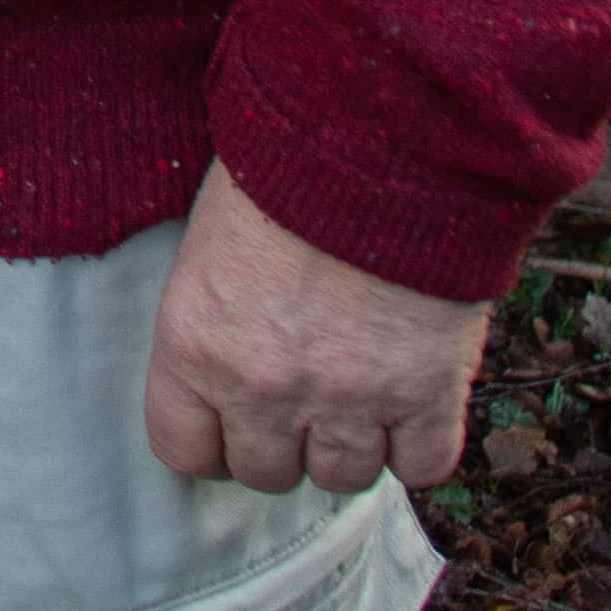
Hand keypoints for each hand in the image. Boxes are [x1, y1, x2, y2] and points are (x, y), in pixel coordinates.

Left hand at [143, 157, 488, 495]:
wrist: (381, 132)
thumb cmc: (285, 161)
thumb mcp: (212, 236)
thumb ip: (216, 316)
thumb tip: (229, 355)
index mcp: (194, 343)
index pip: (183, 450)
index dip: (213, 438)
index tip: (232, 419)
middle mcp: (264, 387)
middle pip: (267, 472)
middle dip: (285, 438)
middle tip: (305, 392)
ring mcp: (349, 399)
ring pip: (343, 477)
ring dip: (352, 442)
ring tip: (361, 391)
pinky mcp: (427, 395)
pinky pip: (422, 466)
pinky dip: (419, 442)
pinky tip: (413, 401)